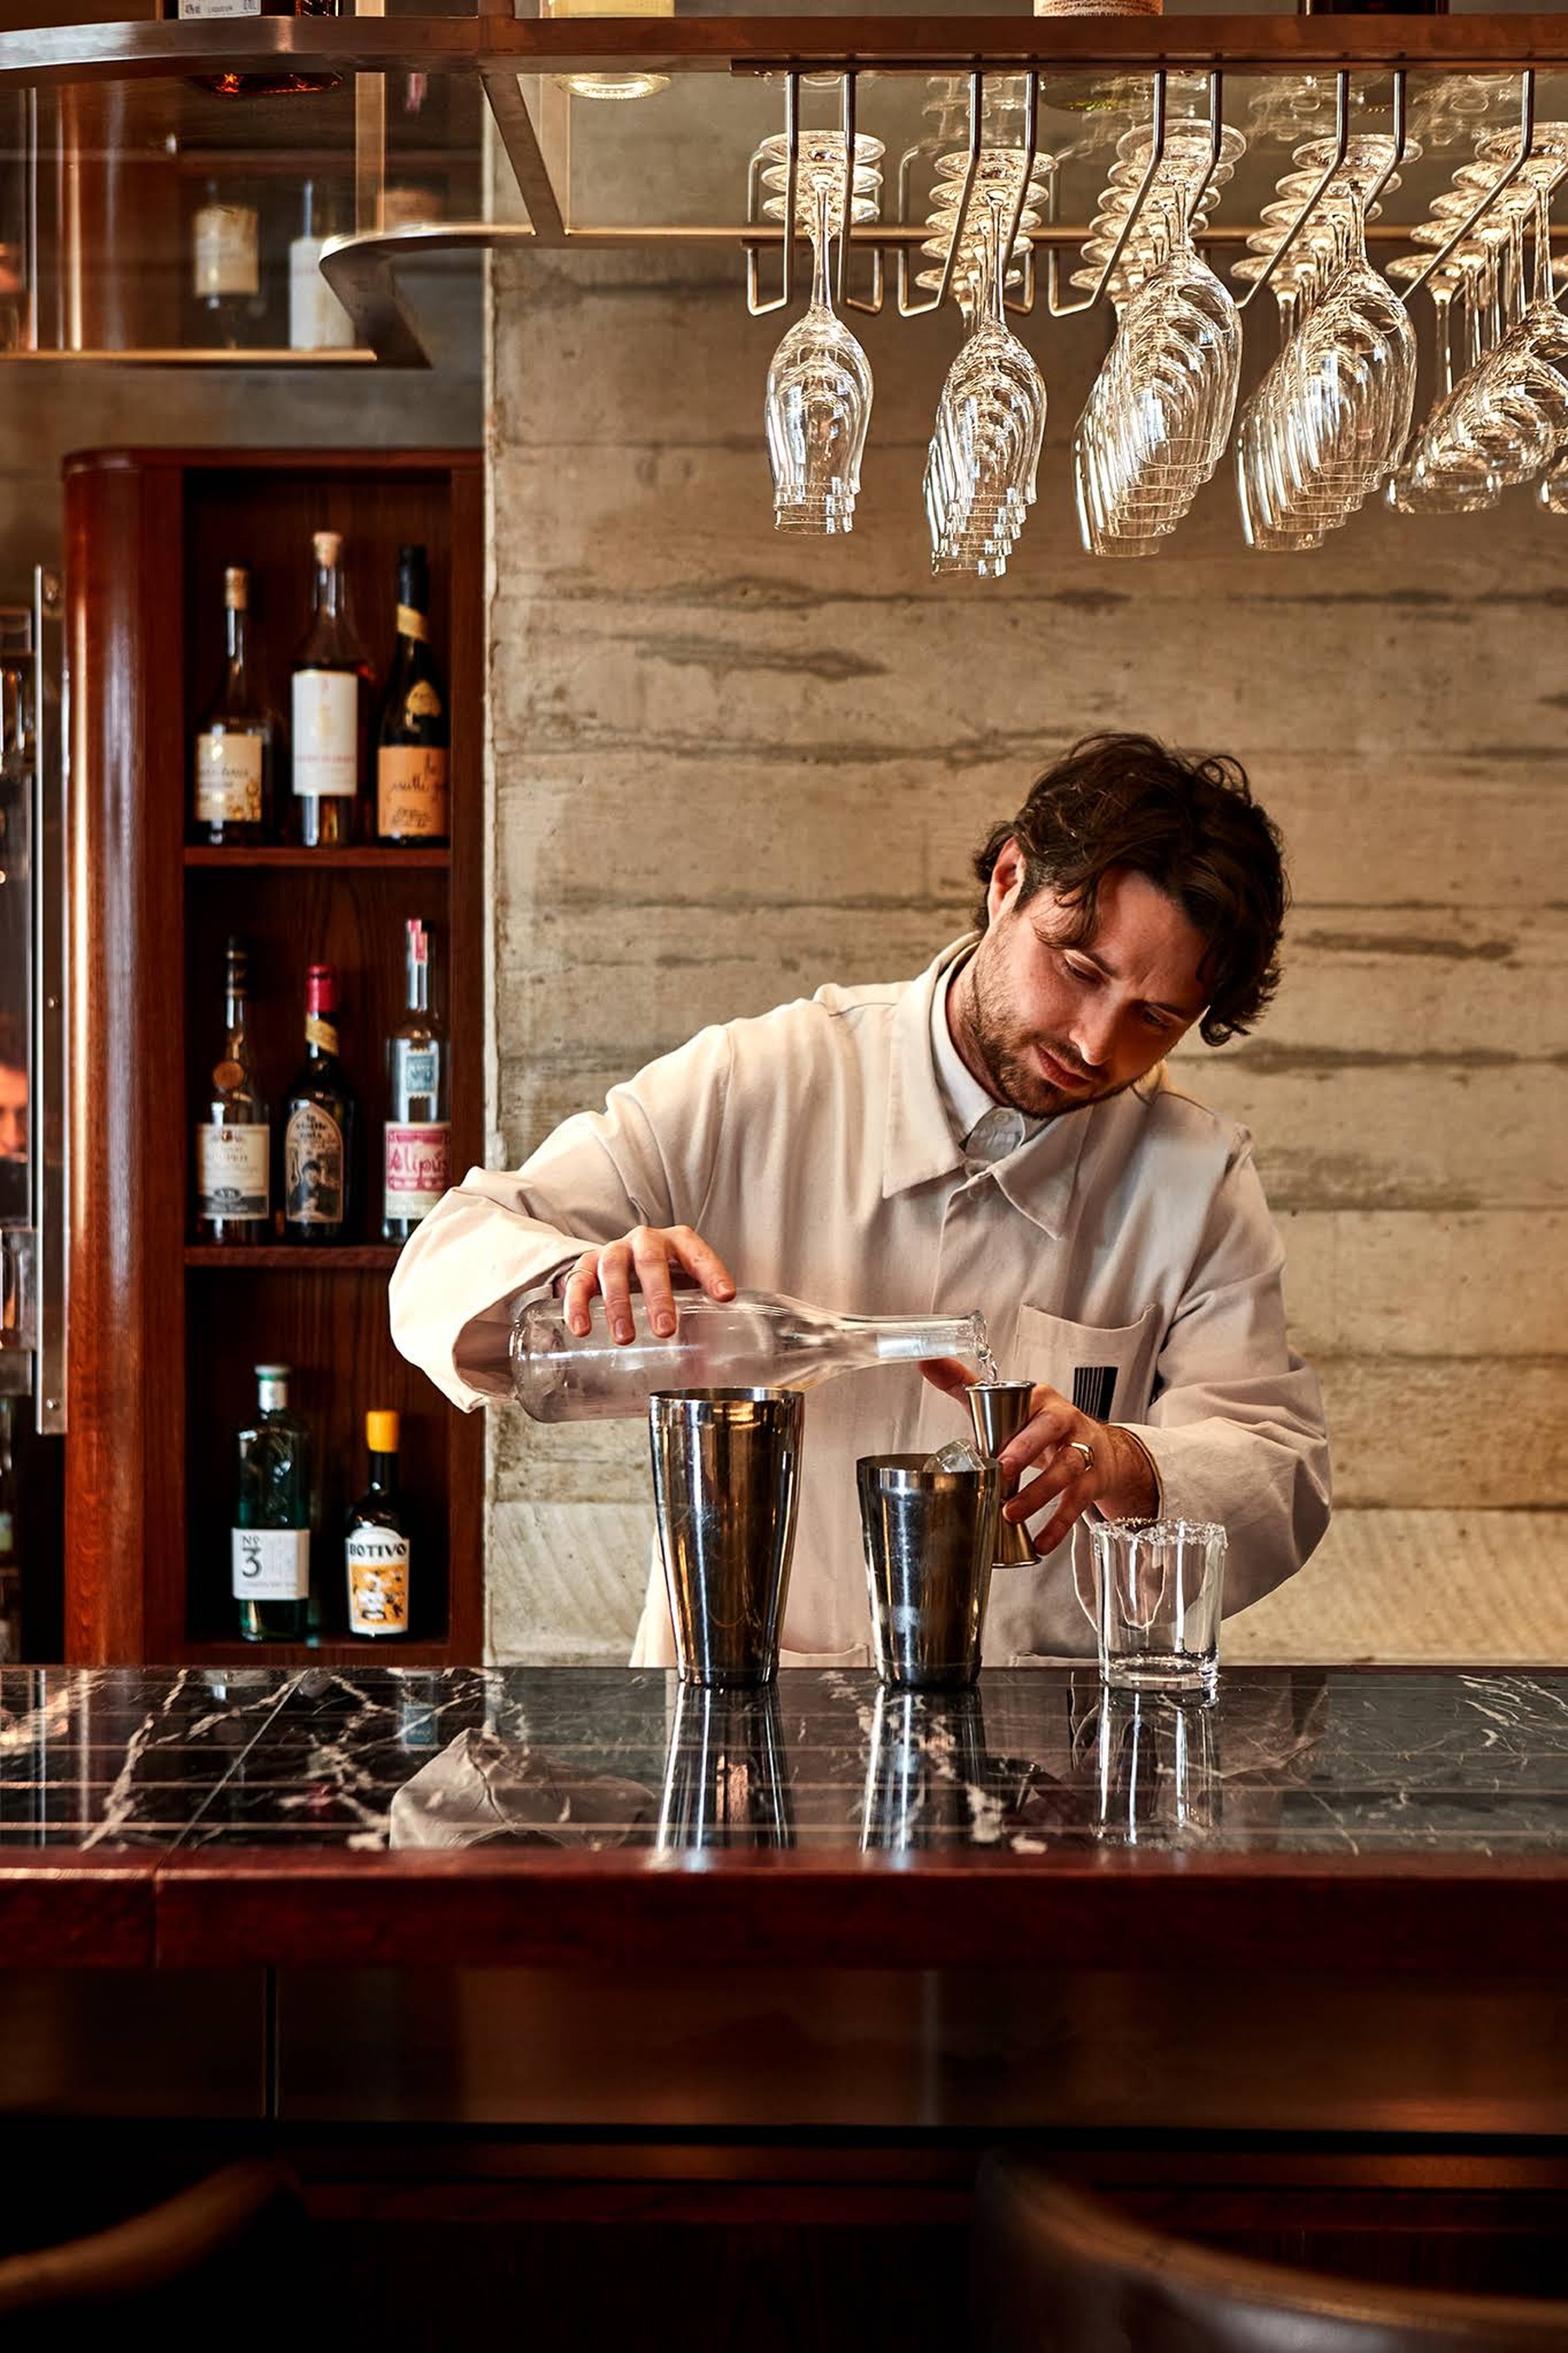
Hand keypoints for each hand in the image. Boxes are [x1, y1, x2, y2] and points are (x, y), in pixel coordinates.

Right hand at [560, 1225, 736, 1343]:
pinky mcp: (586, 1265)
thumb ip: (696, 1324)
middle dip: (658, 1295)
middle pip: (650, 1261)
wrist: (617, 1263)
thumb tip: (706, 1374)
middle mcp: (645, 1241)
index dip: (712, 1272)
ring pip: (613, 1269)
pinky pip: (578, 1281)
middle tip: (665, 1330)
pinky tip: (582, 1329)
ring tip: (624, 1338)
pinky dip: (577, 1305)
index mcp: (676, 1244)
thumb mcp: (682, 1292)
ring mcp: (613, 1250)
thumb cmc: (660, 1280)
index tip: (725, 1296)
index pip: (696, 1252)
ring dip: (618, 1304)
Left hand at [921, 1363, 1157, 1555]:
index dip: (1010, 1427)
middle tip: (1001, 1473)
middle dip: (1026, 1452)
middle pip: (1049, 1433)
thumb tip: (925, 1362)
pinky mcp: (1093, 1479)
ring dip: (1040, 1494)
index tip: (989, 1450)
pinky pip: (1078, 1503)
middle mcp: (1066, 1421)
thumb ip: (965, 1385)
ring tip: (1011, 1514)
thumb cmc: (1041, 1427)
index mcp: (1041, 1401)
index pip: (1027, 1405)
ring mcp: (1084, 1450)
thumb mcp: (1008, 1405)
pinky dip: (1059, 1525)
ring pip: (1067, 1469)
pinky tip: (1042, 1543)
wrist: (1099, 1449)